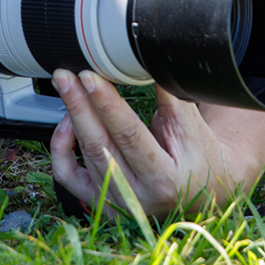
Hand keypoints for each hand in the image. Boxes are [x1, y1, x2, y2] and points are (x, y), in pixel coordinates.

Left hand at [48, 69, 264, 218]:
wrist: (204, 193)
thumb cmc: (201, 157)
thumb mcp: (193, 126)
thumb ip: (170, 97)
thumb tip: (146, 60)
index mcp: (165, 179)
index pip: (129, 135)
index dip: (107, 104)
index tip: (90, 77)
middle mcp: (138, 197)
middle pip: (100, 145)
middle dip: (79, 106)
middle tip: (66, 76)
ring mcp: (116, 204)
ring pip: (83, 156)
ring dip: (73, 117)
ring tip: (69, 88)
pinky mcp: (101, 203)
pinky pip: (67, 176)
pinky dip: (61, 147)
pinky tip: (68, 123)